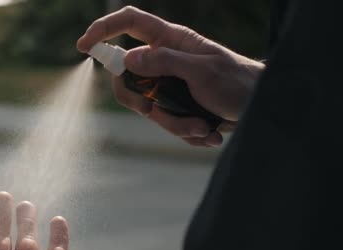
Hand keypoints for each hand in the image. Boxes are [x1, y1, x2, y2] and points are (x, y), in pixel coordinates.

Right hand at [77, 6, 264, 146]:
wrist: (259, 109)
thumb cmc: (238, 82)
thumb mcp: (202, 71)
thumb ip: (165, 61)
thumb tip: (128, 58)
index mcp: (170, 41)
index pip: (129, 23)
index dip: (103, 30)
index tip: (83, 46)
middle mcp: (164, 61)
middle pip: (127, 78)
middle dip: (139, 103)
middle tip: (153, 112)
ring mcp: (169, 86)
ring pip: (148, 108)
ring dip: (175, 125)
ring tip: (204, 126)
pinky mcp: (176, 107)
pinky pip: (165, 124)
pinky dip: (186, 133)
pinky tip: (209, 132)